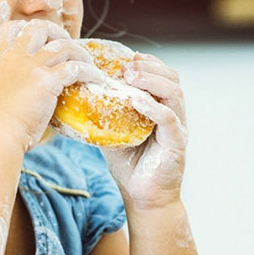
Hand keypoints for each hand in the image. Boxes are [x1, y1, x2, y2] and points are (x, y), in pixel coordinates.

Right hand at [0, 19, 103, 152]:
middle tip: (69, 47)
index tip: (41, 38)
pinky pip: (75, 68)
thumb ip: (12, 81)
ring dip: (80, 53)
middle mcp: (16, 58)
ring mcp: (31, 67)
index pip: (10, 28)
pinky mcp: (47, 81)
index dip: (26, 27)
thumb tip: (28, 86)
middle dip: (58, 32)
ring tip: (89, 65)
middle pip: (39, 27)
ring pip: (63, 46)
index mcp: (2, 60)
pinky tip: (96, 80)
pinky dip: (90, 72)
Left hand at [99, 52, 188, 210]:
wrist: (142, 196)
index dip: (148, 63)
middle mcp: (173, 114)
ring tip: (131, 77)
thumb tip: (75, 98)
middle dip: (149, 67)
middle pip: (172, 78)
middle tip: (126, 66)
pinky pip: (169, 119)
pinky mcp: (176, 143)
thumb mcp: (112, 132)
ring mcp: (177, 127)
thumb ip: (103, 114)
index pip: (162, 76)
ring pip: (174, 93)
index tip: (127, 58)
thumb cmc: (129, 164)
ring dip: (152, 80)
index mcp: (160, 108)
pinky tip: (136, 100)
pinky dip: (153, 107)